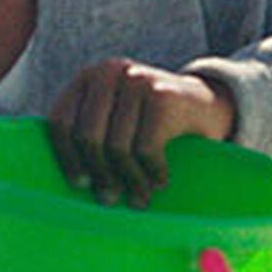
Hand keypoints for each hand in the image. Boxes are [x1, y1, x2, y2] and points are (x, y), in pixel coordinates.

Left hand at [47, 59, 236, 206]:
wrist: (210, 105)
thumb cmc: (154, 122)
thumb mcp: (117, 118)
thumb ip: (92, 135)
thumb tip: (74, 182)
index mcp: (89, 77)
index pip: (61, 121)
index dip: (67, 157)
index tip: (80, 184)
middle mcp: (110, 71)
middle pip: (88, 137)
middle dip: (100, 174)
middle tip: (110, 199)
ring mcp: (137, 81)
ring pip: (117, 148)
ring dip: (130, 181)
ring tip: (139, 199)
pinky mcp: (162, 96)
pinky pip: (145, 149)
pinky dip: (152, 173)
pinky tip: (160, 182)